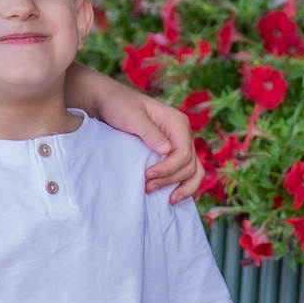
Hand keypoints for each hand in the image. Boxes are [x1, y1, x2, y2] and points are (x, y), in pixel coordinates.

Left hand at [78, 73, 203, 201]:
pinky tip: (172, 196)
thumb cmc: (120, 106)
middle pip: (189, 164)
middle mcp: (183, 134)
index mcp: (177, 122)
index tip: (148, 175)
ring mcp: (179, 144)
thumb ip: (149, 132)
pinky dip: (183, 185)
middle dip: (171, 179)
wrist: (110, 103)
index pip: (184, 152)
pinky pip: (186, 171)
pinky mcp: (172, 153)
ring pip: (193, 171)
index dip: (169, 168)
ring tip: (167, 199)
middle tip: (147, 186)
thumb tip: (167, 150)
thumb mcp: (132, 117)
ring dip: (181, 186)